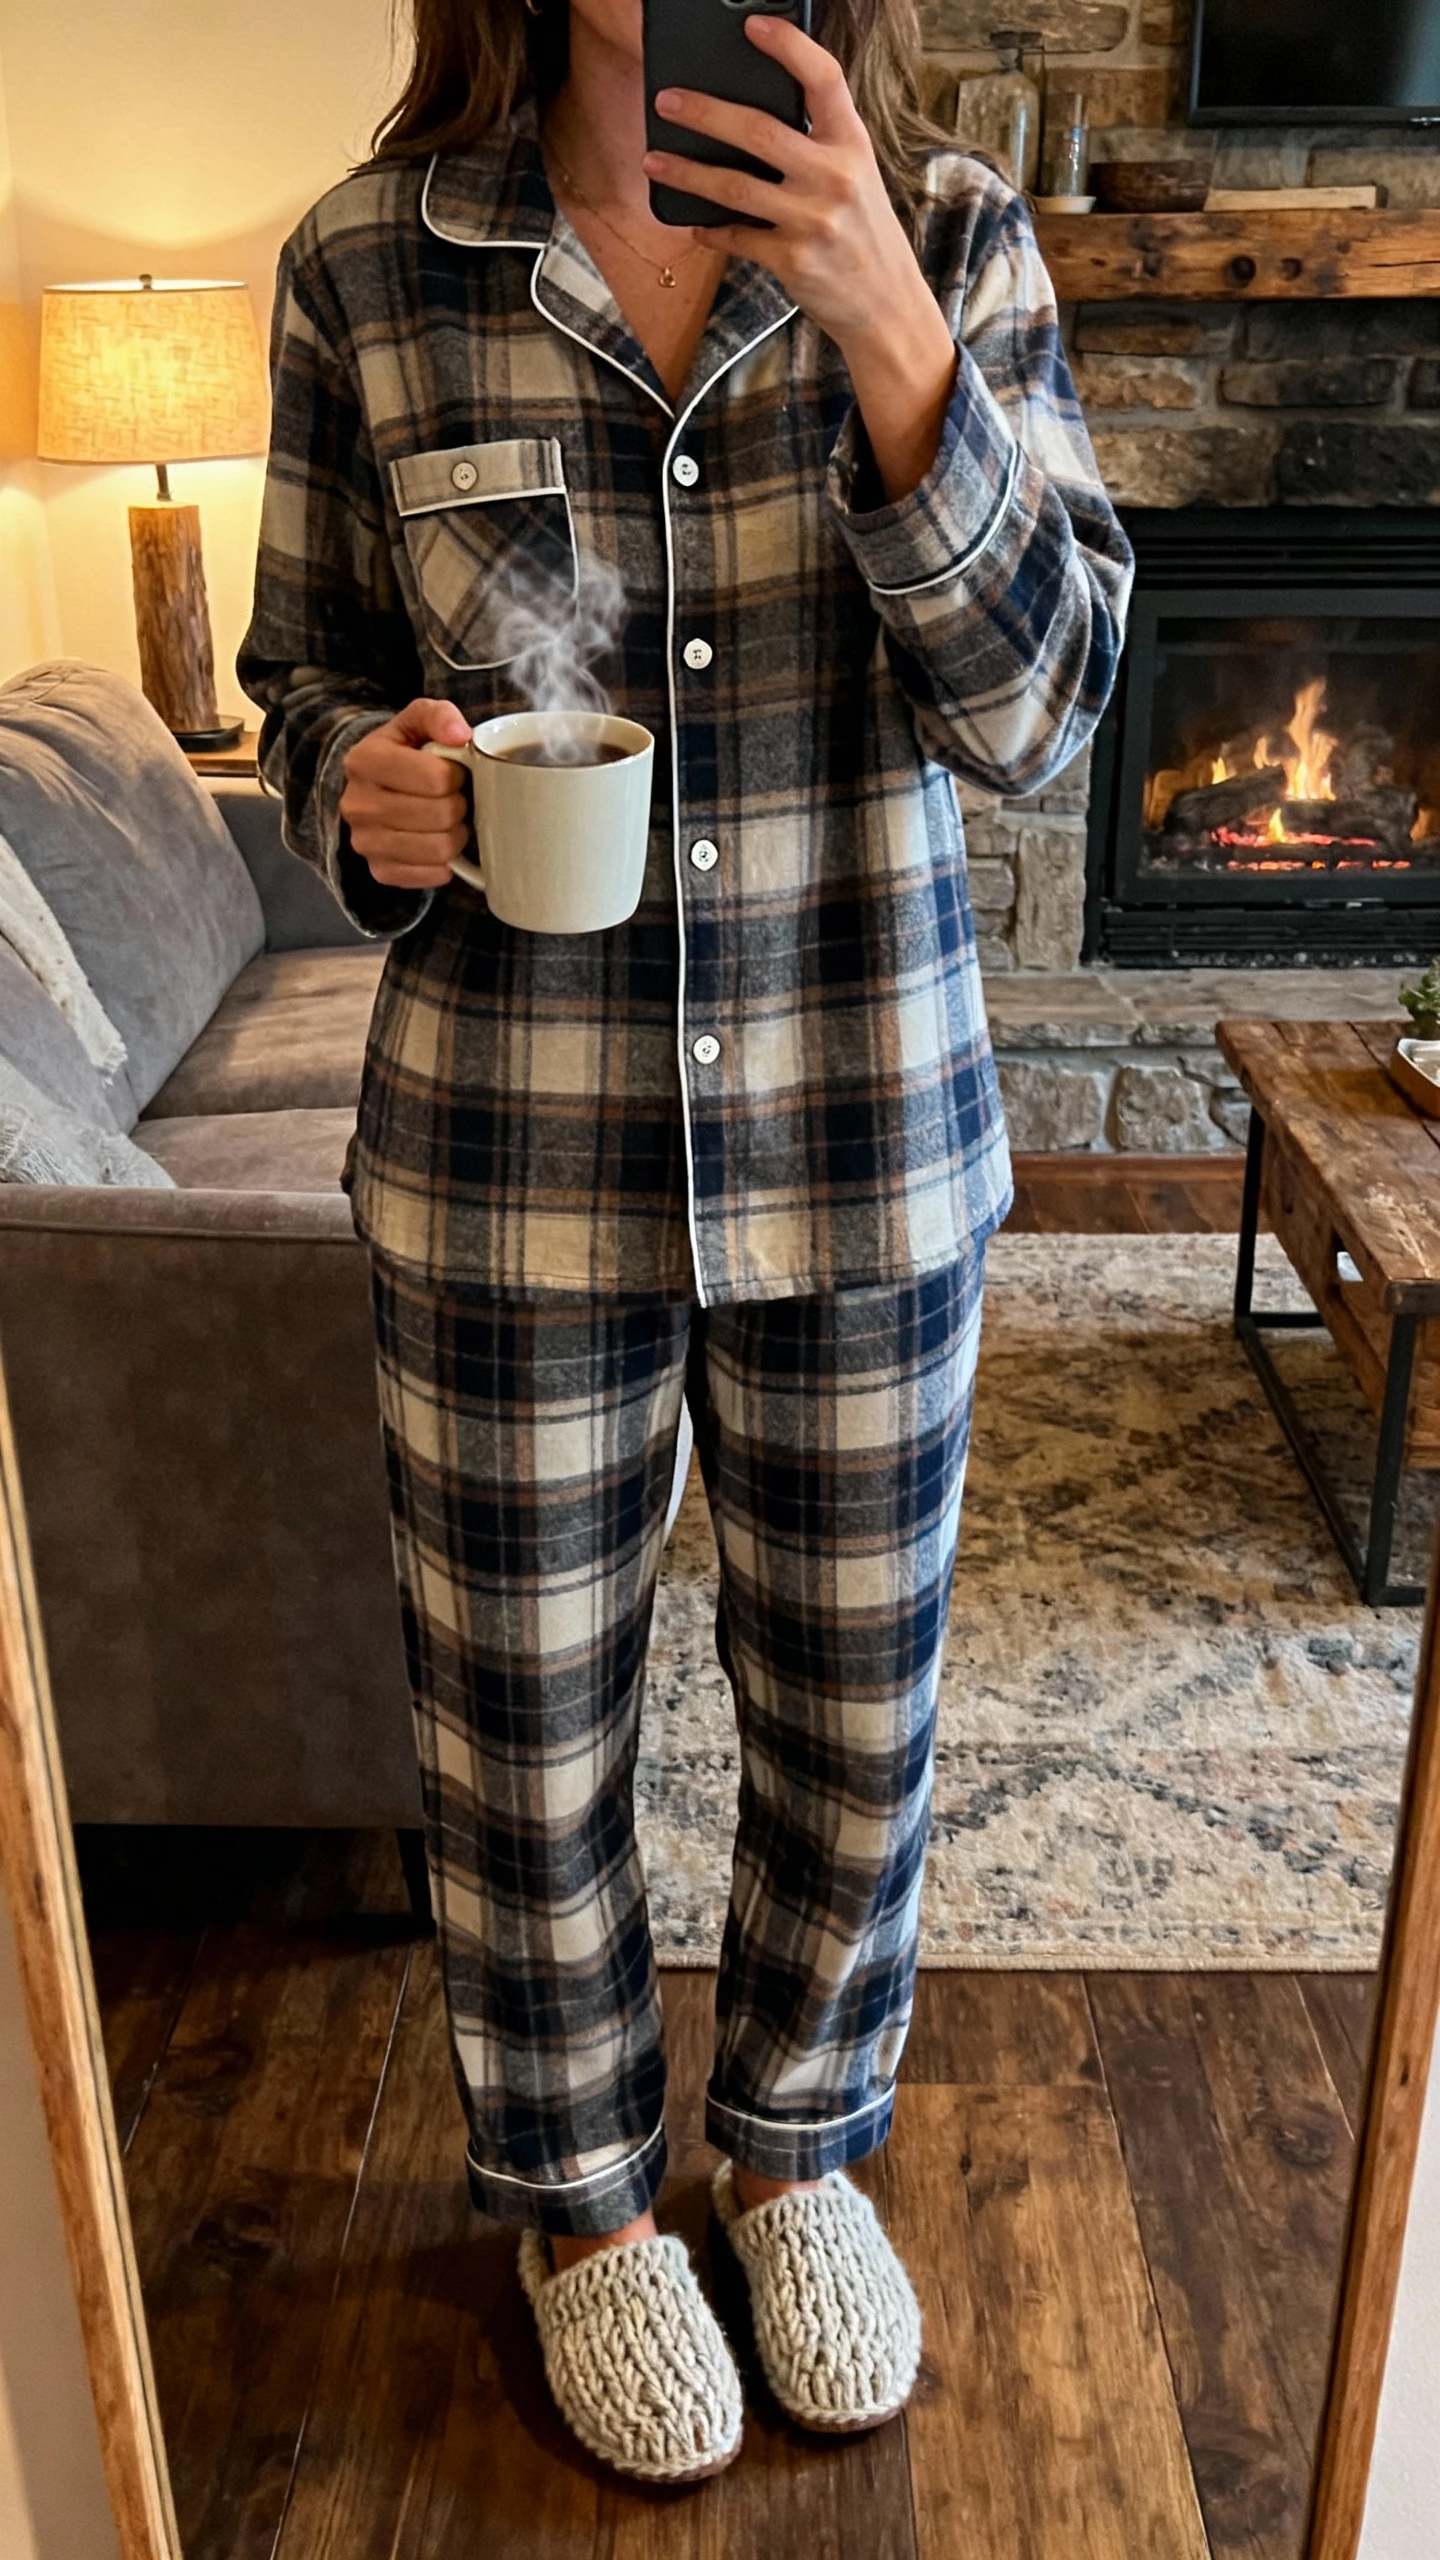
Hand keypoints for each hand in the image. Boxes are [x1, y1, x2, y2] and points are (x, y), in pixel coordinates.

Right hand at [339, 698, 471, 889]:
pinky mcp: (379, 870)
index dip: (457, 775)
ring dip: (456, 834)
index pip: (436, 778)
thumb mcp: (417, 721)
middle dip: (459, 805)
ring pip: (439, 849)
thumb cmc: (406, 752)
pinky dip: (446, 862)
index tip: (452, 772)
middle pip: (440, 814)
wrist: (377, 788)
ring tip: (450, 820)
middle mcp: (357, 804)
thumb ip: (439, 715)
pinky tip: (439, 842)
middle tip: (455, 798)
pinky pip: (431, 875)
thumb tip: (460, 736)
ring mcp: (365, 842)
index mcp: (364, 760)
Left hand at [642, 18, 956, 498]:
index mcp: (853, 145)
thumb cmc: (865, 237)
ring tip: (653, 159)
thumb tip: (750, 123)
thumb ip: (819, 147)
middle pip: (759, 130)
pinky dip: (711, 230)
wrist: (887, 308)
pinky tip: (693, 224)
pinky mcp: (793, 260)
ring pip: (735, 186)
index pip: (823, 79)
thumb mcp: (857, 180)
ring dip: (687, 172)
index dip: (788, 47)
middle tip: (667, 100)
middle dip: (705, 112)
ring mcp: (813, 220)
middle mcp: (835, 177)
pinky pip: (737, 238)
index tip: (752, 26)